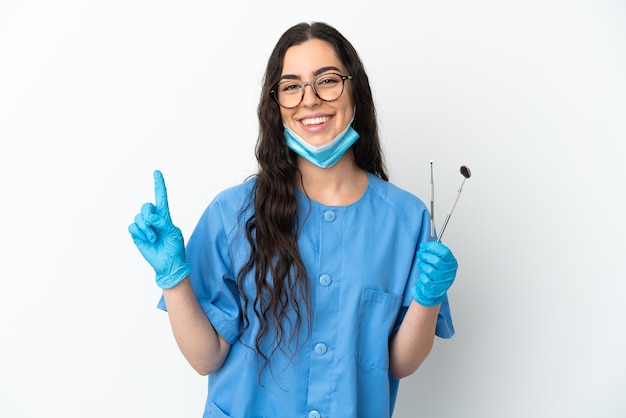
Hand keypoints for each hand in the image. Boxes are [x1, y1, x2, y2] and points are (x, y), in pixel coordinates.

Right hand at [128, 170, 191, 288]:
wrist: (168, 263)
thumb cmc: (174, 248)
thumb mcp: (174, 233)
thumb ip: (163, 223)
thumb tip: (151, 217)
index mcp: (165, 216)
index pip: (161, 197)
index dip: (159, 185)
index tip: (157, 172)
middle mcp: (154, 219)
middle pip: (146, 206)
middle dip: (148, 214)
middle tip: (154, 225)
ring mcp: (145, 227)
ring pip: (138, 217)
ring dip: (146, 228)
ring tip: (153, 238)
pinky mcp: (137, 234)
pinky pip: (133, 226)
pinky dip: (140, 232)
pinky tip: (146, 240)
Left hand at [412, 241, 457, 306]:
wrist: (434, 291)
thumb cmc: (436, 275)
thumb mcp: (440, 262)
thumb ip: (438, 252)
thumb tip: (433, 240)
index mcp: (452, 263)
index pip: (444, 252)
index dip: (432, 247)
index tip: (424, 245)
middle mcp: (449, 272)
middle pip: (436, 260)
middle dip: (425, 255)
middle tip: (420, 253)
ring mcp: (443, 281)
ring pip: (430, 269)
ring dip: (422, 265)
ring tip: (421, 265)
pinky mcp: (435, 288)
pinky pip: (425, 279)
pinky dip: (422, 276)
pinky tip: (423, 275)